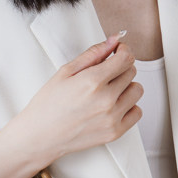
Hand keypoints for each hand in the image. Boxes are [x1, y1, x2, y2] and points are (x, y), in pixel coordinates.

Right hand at [9, 32, 142, 163]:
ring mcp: (112, 118)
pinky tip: (113, 106)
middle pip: (131, 72)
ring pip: (137, 91)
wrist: (40, 137)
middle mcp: (105, 100)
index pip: (126, 58)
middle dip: (120, 69)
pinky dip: (129, 106)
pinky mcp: (115, 132)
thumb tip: (113, 41)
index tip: (117, 53)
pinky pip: (137, 112)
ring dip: (126, 87)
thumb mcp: (65, 73)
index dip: (122, 51)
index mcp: (92, 81)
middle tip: (103, 75)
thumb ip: (93, 54)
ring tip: (108, 92)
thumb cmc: (48, 106)